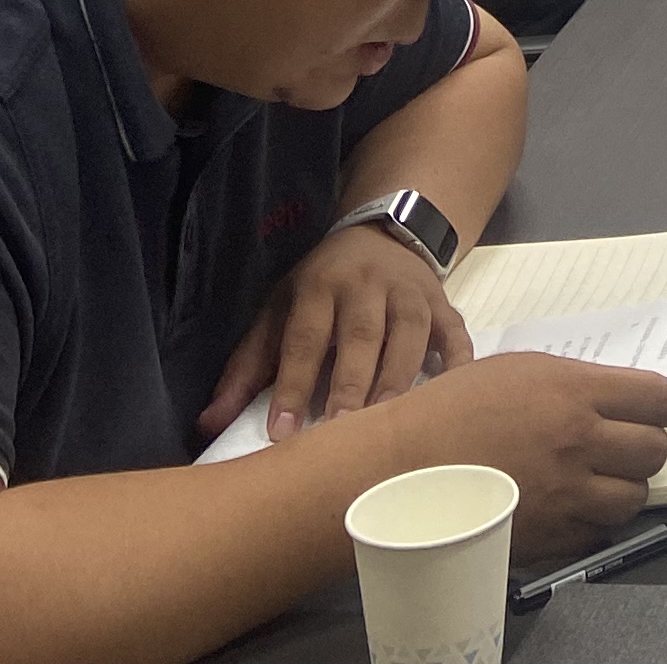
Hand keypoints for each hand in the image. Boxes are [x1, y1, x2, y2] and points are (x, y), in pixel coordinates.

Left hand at [198, 225, 469, 445]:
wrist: (382, 234)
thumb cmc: (321, 288)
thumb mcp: (278, 312)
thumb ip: (247, 368)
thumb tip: (207, 424)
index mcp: (319, 287)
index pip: (305, 338)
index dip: (295, 385)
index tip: (283, 433)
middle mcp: (367, 286)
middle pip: (361, 336)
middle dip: (352, 383)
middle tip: (343, 430)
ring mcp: (410, 294)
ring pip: (410, 336)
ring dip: (399, 379)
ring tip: (390, 426)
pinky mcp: (443, 304)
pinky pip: (456, 333)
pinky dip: (459, 363)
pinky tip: (453, 397)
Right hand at [423, 350, 666, 559]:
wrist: (405, 466)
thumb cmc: (454, 408)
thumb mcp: (520, 370)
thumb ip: (575, 384)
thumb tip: (619, 396)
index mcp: (575, 393)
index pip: (659, 399)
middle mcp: (580, 442)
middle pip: (654, 450)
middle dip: (647, 445)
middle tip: (629, 443)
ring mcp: (568, 494)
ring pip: (634, 496)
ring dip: (625, 487)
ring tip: (603, 479)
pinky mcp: (551, 536)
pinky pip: (600, 534)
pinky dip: (596, 523)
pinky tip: (576, 508)